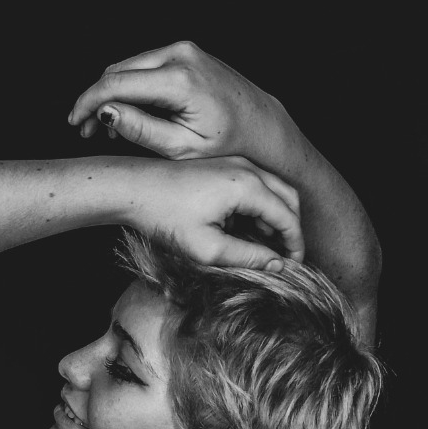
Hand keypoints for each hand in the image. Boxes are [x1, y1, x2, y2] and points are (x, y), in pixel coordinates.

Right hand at [68, 40, 284, 162]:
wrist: (260, 126)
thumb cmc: (226, 144)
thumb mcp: (181, 148)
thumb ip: (141, 130)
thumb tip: (106, 113)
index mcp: (180, 80)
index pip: (116, 84)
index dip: (88, 104)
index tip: (75, 124)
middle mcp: (181, 55)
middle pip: (118, 71)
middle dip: (97, 99)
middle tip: (86, 131)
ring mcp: (184, 48)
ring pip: (129, 66)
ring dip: (111, 93)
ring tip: (105, 126)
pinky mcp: (185, 50)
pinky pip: (145, 65)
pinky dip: (130, 86)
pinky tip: (126, 111)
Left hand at [128, 155, 303, 269]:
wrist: (133, 187)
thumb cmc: (165, 216)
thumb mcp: (207, 248)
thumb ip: (247, 257)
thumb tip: (276, 264)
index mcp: (247, 186)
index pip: (288, 217)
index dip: (295, 244)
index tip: (293, 266)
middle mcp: (247, 168)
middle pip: (289, 198)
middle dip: (291, 228)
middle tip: (284, 257)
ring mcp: (235, 162)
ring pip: (274, 189)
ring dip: (276, 217)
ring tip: (264, 246)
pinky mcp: (224, 164)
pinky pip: (256, 183)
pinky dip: (261, 206)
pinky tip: (245, 228)